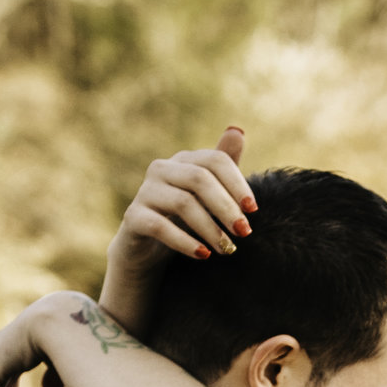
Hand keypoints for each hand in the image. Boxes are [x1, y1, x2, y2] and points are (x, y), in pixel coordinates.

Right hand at [98, 127, 253, 327]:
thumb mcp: (207, 194)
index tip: (253, 210)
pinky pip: (160, 226)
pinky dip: (185, 242)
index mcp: (183, 160)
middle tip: (244, 232)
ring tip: (228, 249)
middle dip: (226, 207)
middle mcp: (161, 169)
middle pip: (200, 179)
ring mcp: (145, 191)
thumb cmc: (183, 219)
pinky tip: (204, 255)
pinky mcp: (133, 217)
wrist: (146, 249)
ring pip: (183, 203)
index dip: (237, 183)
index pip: (215, 160)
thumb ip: (222, 167)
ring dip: (210, 229)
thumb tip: (237, 131)